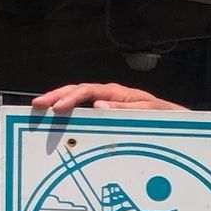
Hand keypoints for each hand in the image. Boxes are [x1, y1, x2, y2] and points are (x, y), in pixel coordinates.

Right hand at [30, 82, 185, 113]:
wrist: (173, 120)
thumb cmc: (162, 115)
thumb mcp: (147, 112)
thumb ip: (124, 109)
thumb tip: (98, 106)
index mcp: (117, 92)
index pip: (88, 90)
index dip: (71, 97)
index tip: (56, 106)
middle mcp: (108, 95)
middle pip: (77, 91)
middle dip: (56, 96)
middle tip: (37, 104)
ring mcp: (106, 103)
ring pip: (78, 99)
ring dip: (59, 102)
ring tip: (40, 108)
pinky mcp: (106, 112)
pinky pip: (85, 110)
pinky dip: (70, 112)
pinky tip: (57, 118)